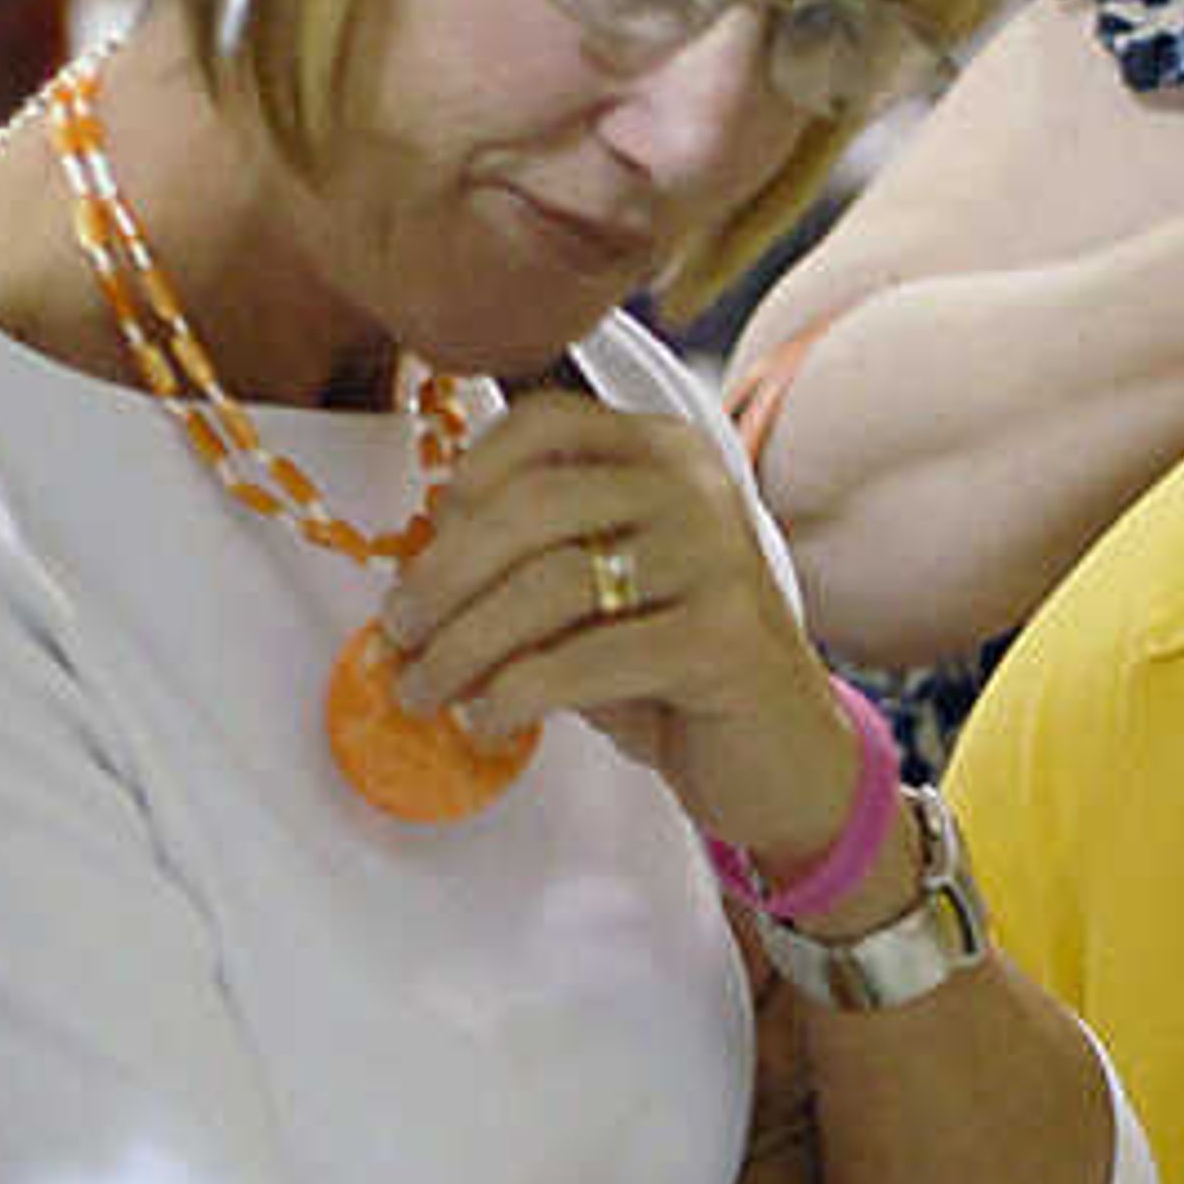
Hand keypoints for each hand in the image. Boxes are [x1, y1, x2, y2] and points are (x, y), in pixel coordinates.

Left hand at [380, 373, 861, 870]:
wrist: (785, 757)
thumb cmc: (677, 672)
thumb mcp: (601, 599)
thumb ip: (532, 562)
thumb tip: (421, 561)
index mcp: (665, 455)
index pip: (547, 425)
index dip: (469, 476)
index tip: (422, 543)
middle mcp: (697, 489)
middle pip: (532, 506)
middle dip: (444, 578)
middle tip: (398, 634)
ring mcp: (716, 559)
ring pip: (549, 585)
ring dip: (463, 646)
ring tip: (423, 690)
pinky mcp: (723, 641)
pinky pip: (587, 660)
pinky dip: (516, 695)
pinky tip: (487, 722)